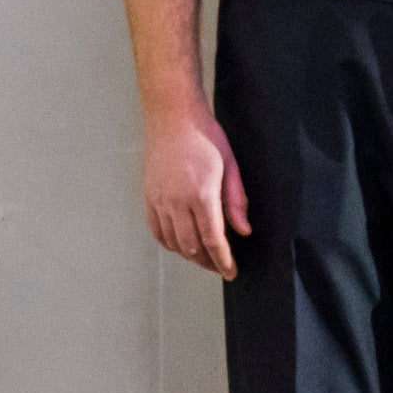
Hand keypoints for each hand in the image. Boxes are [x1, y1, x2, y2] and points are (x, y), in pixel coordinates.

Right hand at [141, 99, 249, 279]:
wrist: (173, 119)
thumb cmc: (206, 138)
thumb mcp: (231, 166)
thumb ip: (236, 201)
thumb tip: (243, 231)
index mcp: (201, 194)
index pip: (212, 239)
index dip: (222, 260)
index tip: (231, 272)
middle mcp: (176, 201)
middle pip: (191, 245)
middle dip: (207, 261)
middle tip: (221, 267)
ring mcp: (159, 200)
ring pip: (172, 241)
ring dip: (189, 255)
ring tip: (204, 258)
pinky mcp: (148, 197)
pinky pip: (156, 230)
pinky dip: (169, 243)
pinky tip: (181, 245)